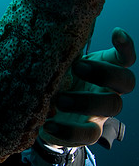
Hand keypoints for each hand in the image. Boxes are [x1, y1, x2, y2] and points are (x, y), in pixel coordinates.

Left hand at [40, 27, 135, 146]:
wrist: (41, 112)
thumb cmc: (52, 80)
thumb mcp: (55, 65)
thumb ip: (57, 53)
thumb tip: (46, 30)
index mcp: (102, 68)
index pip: (123, 57)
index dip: (125, 46)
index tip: (116, 32)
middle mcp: (107, 89)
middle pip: (126, 81)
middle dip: (104, 72)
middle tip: (76, 67)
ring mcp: (101, 111)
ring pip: (113, 106)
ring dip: (86, 101)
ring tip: (58, 100)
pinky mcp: (89, 130)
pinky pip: (89, 135)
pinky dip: (69, 132)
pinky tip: (48, 125)